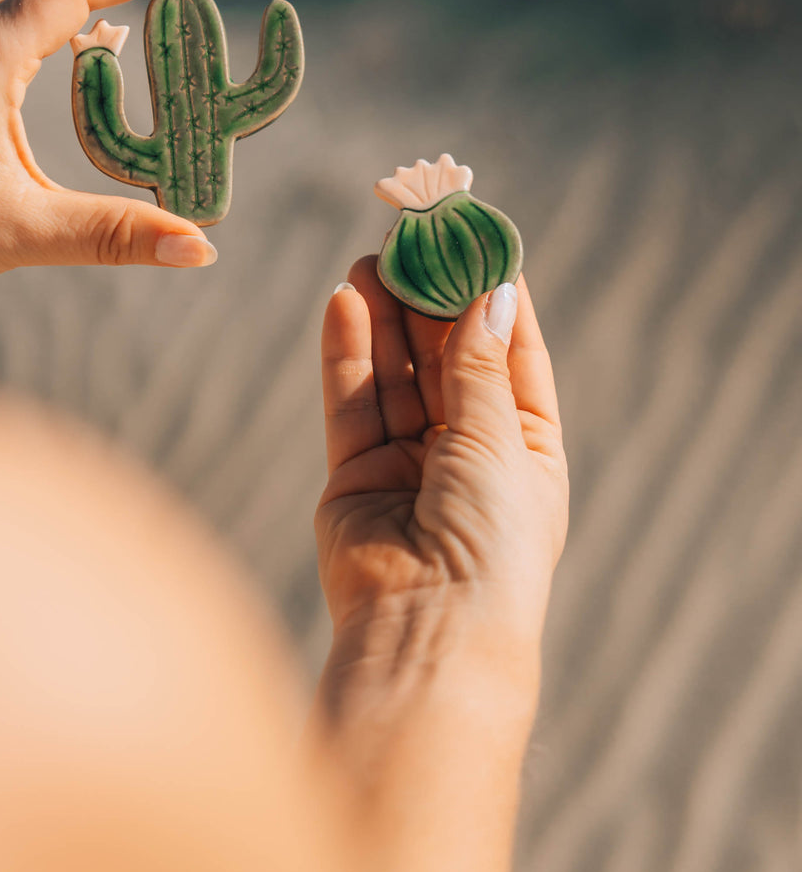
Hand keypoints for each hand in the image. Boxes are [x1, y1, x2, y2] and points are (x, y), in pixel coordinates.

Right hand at [317, 257, 567, 672]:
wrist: (428, 634)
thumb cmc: (490, 545)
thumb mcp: (499, 442)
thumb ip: (479, 366)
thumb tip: (491, 294)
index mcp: (527, 450)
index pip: (511, 356)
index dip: (494, 299)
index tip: (477, 239)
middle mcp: (468, 453)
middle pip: (446, 358)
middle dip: (429, 299)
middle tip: (411, 237)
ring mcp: (409, 465)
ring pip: (395, 374)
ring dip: (384, 316)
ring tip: (371, 257)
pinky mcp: (356, 476)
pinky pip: (353, 403)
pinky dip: (348, 354)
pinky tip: (345, 303)